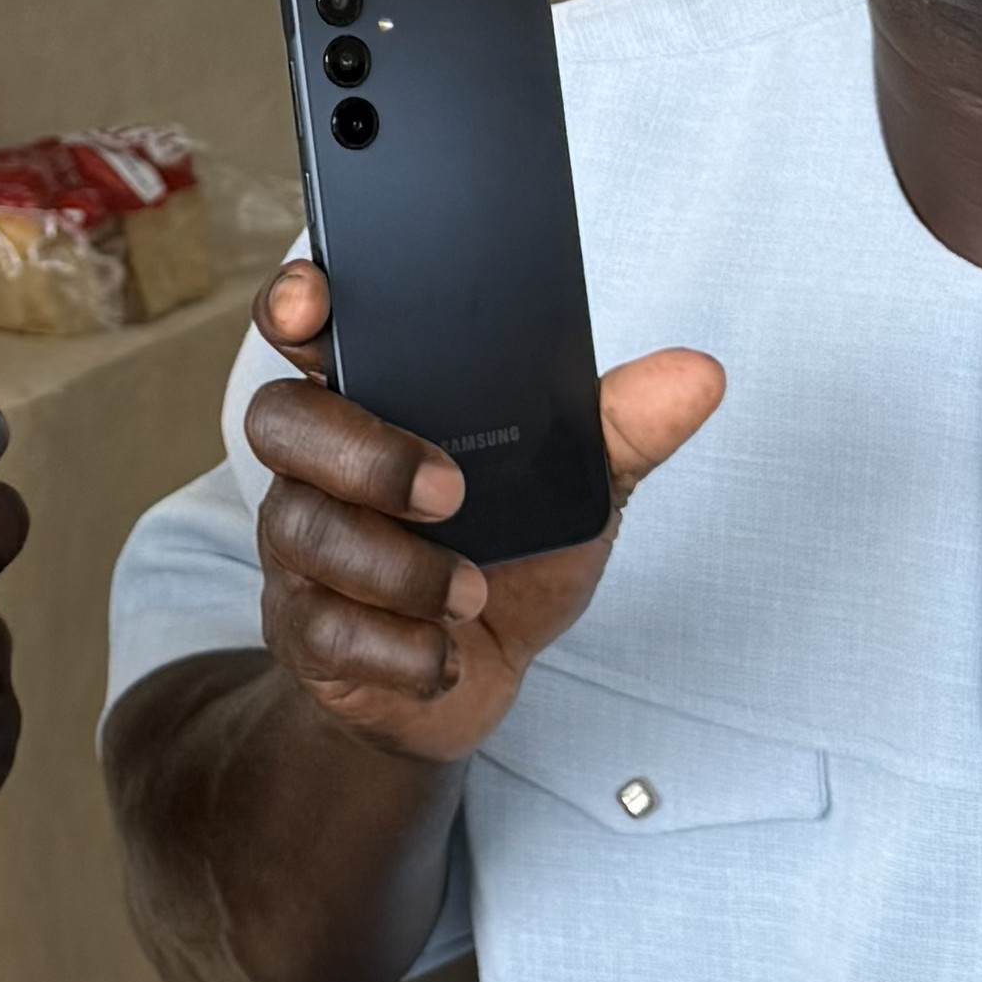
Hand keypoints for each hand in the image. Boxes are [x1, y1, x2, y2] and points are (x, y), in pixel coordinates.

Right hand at [244, 259, 725, 766]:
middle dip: (364, 451)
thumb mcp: (574, 489)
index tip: (315, 305)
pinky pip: (322, 631)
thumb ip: (621, 429)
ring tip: (473, 593)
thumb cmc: (508, 558)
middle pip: (282, 421)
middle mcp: (320, 467)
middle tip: (451, 492)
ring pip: (304, 531)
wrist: (475, 678)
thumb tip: (699, 375)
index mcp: (377, 403)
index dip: (295, 303)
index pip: (306, 331)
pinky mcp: (305, 633)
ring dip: (399, 568)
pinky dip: (397, 649)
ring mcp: (301, 551)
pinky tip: (446, 654)